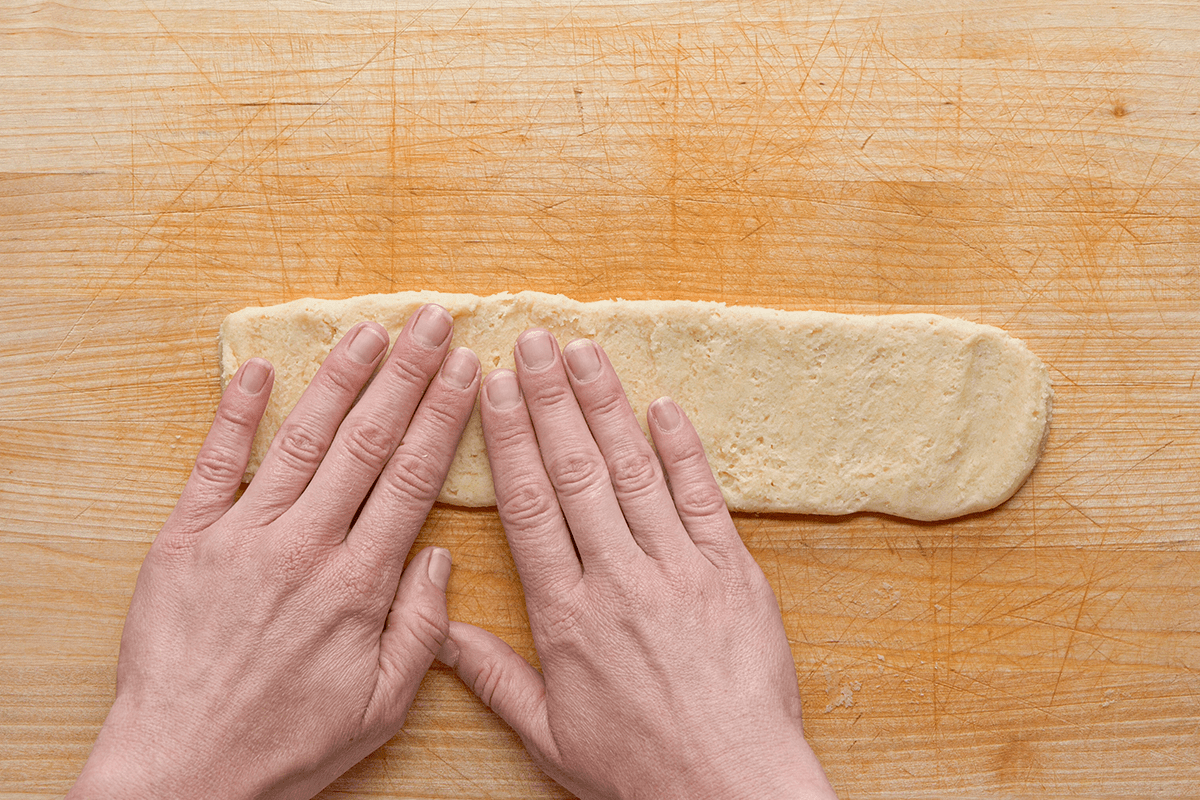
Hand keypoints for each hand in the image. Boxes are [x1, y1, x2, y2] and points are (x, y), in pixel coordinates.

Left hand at [67, 305, 480, 799]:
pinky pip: (215, 464)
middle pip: (367, 443)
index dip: (443, 417)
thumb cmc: (287, 743)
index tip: (467, 369)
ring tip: (370, 331)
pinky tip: (260, 368)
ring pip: (303, 440)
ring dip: (340, 379)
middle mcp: (305, 547)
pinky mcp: (184, 540)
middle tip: (432, 321)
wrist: (183, 773)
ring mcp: (241, 537)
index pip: (412, 478)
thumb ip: (422, 629)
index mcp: (358, 585)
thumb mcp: (381, 706)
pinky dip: (236, 413)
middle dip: (407, 375)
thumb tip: (440, 554)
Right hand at [438, 330, 836, 799]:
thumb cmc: (637, 766)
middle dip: (551, 399)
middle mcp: (618, 578)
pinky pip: (703, 498)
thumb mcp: (549, 733)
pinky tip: (663, 406)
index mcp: (566, 613)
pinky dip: (684, 450)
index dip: (510, 440)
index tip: (492, 388)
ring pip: (633, 472)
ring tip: (584, 353)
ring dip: (607, 407)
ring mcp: (678, 569)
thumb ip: (493, 676)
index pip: (529, 506)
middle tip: (533, 342)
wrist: (729, 785)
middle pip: (575, 472)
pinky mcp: (731, 571)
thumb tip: (441, 632)